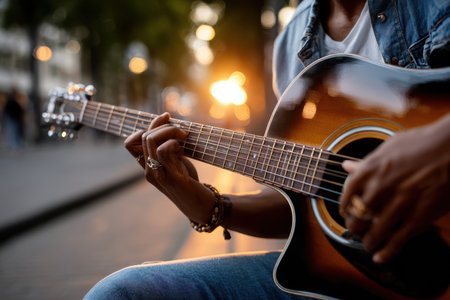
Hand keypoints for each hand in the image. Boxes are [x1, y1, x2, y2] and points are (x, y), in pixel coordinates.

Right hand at [124, 112, 217, 223]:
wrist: (200, 206)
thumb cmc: (189, 182)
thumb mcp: (176, 162)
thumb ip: (169, 148)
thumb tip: (170, 126)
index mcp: (147, 167)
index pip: (130, 143)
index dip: (146, 127)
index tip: (166, 119)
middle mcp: (149, 171)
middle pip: (143, 137)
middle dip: (162, 125)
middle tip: (181, 129)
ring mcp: (158, 175)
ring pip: (150, 141)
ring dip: (169, 131)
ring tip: (184, 135)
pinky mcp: (172, 178)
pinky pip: (164, 151)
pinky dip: (174, 143)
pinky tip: (184, 149)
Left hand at [339, 115, 449, 263]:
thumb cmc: (421, 143)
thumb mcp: (388, 148)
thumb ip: (366, 162)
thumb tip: (346, 166)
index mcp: (370, 169)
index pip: (347, 194)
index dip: (344, 207)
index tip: (345, 212)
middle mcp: (380, 187)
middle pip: (357, 217)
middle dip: (354, 228)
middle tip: (356, 231)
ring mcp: (399, 203)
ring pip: (375, 232)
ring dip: (369, 242)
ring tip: (368, 244)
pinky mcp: (419, 216)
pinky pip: (398, 239)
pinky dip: (387, 252)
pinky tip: (380, 257)